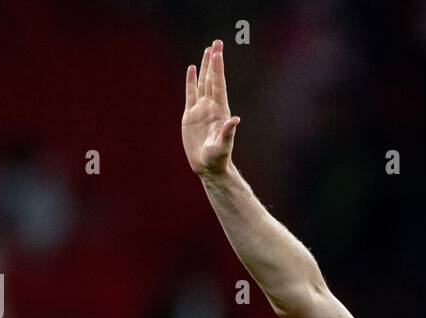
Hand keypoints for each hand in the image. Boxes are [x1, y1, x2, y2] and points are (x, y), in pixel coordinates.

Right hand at [183, 39, 239, 178]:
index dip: (218, 68)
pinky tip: (192, 69)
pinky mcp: (190, 115)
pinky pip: (190, 94)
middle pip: (212, 78)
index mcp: (220, 110)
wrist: (208, 166)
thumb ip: (228, 133)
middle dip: (214, 61)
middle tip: (216, 42)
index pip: (218, 84)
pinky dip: (191, 81)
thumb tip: (235, 120)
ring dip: (205, 67)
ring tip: (207, 50)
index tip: (218, 52)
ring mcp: (201, 109)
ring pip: (203, 82)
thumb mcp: (223, 146)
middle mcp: (211, 106)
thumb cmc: (218, 158)